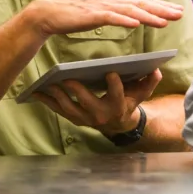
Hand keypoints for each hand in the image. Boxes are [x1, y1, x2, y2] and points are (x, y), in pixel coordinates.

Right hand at [23, 0, 183, 37]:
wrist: (48, 13)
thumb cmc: (73, 16)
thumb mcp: (99, 15)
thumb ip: (115, 15)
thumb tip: (132, 18)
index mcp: (114, 2)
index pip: (142, 3)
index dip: (160, 6)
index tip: (177, 10)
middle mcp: (111, 2)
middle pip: (141, 5)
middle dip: (162, 8)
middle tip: (181, 13)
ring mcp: (101, 7)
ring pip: (130, 11)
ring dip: (149, 15)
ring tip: (165, 21)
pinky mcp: (91, 14)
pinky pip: (111, 17)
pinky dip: (124, 19)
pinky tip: (136, 23)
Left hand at [33, 70, 161, 135]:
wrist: (118, 124)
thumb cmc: (129, 102)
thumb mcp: (142, 93)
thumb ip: (149, 81)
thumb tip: (156, 69)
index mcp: (118, 107)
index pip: (117, 95)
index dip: (115, 85)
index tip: (111, 72)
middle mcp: (101, 115)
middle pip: (88, 103)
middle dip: (78, 91)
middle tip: (68, 78)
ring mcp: (85, 119)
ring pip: (69, 108)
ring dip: (57, 96)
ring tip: (48, 83)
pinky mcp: (74, 119)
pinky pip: (58, 110)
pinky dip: (47, 102)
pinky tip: (36, 92)